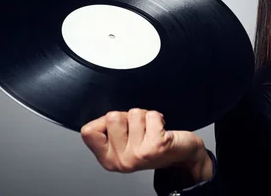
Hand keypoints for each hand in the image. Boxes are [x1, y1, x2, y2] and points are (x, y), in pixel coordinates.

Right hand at [80, 109, 211, 180]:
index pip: (89, 131)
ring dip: (145, 117)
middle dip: (128, 116)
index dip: (104, 121)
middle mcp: (121, 161)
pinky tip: (162, 129)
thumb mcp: (124, 143)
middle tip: (140, 128)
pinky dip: (158, 116)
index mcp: (108, 160)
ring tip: (152, 129)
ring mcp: (138, 154)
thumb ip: (108, 131)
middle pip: (112, 117)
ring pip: (133, 113)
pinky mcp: (156, 146)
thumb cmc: (153, 144)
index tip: (120, 128)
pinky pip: (151, 115)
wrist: (182, 155)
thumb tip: (95, 109)